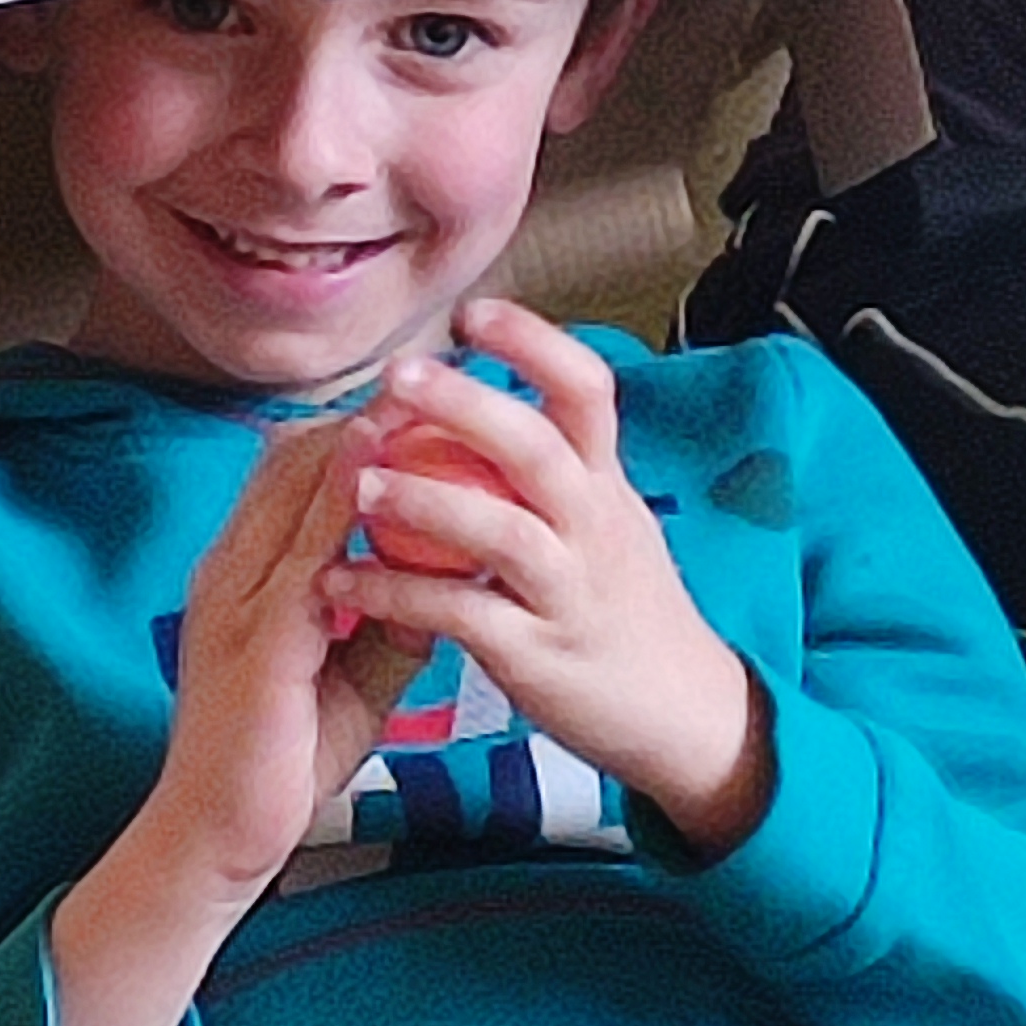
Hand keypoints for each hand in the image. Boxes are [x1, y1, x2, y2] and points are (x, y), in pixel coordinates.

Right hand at [48, 419, 419, 1025]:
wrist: (218, 839)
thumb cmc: (283, 759)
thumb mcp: (352, 670)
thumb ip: (391, 614)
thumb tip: (449, 568)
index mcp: (247, 570)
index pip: (298, 469)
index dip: (361, 421)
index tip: (429, 388)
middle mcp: (231, 569)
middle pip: (294, 459)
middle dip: (368, 409)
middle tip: (441, 366)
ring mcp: (234, 602)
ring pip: (293, 494)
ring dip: (359, 438)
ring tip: (423, 393)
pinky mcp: (252, 645)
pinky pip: (300, 560)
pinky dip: (340, 510)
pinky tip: (385, 477)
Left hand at [335, 299, 771, 855]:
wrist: (681, 713)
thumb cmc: (624, 607)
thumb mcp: (608, 521)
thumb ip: (559, 466)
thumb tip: (492, 397)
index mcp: (605, 484)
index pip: (587, 390)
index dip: (534, 343)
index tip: (473, 313)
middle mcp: (594, 528)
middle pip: (539, 448)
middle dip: (469, 405)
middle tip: (398, 375)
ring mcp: (569, 593)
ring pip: (504, 533)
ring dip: (427, 500)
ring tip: (358, 481)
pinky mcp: (538, 655)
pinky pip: (464, 615)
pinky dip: (400, 594)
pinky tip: (344, 579)